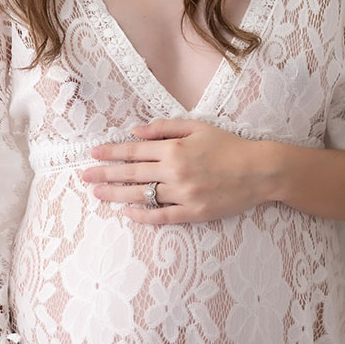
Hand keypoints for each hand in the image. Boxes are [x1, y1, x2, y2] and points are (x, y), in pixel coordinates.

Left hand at [81, 117, 269, 224]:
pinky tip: (128, 214)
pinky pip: (161, 216)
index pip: (134, 150)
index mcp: (175, 148)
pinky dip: (143, 216)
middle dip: (105, 175)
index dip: (111, 152)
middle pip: (132, 173)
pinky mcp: (193, 213)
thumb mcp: (197, 127)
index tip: (93, 154)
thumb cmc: (229, 146)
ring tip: (98, 195)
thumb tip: (135, 131)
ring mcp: (183, 194)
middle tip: (84, 178)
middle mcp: (175, 171)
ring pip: (142, 196)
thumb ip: (165, 127)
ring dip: (117, 195)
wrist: (259, 171)